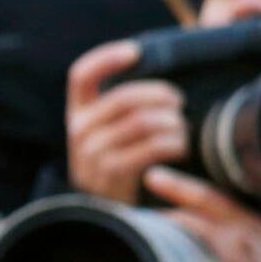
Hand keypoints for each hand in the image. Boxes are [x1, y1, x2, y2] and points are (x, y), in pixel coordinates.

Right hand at [66, 40, 186, 204]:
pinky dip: (173, 143)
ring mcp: (93, 152)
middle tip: (179, 102)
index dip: (107, 58)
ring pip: (141, 122)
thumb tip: (153, 61)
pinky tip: (181, 147)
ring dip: (172, 122)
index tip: (136, 51)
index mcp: (78, 111)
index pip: (82, 75)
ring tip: (182, 128)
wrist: (106, 211)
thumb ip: (125, 104)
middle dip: (160, 95)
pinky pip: (150, 147)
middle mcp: (79, 129)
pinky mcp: (113, 173)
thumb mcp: (111, 130)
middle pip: (124, 98)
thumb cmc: (120, 160)